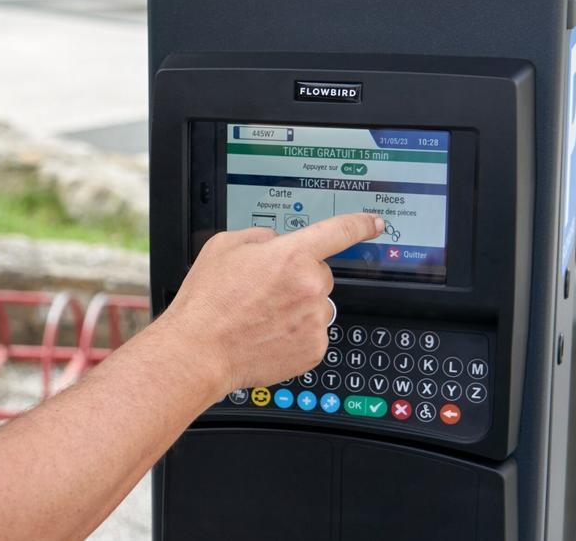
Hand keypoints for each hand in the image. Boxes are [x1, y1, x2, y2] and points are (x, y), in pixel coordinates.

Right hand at [159, 213, 382, 394]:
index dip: (361, 224)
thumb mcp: (224, 246)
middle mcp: (310, 287)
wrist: (200, 350)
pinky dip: (296, 333)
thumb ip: (260, 236)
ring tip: (263, 316)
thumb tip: (275, 242)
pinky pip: (313, 333)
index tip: (375, 224)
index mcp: (292, 255)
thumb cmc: (207, 301)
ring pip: (317, 306)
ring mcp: (314, 321)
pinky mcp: (313, 349)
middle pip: (321, 274)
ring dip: (299, 307)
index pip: (340, 232)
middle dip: (300, 278)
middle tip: (266, 291)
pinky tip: (268, 334)